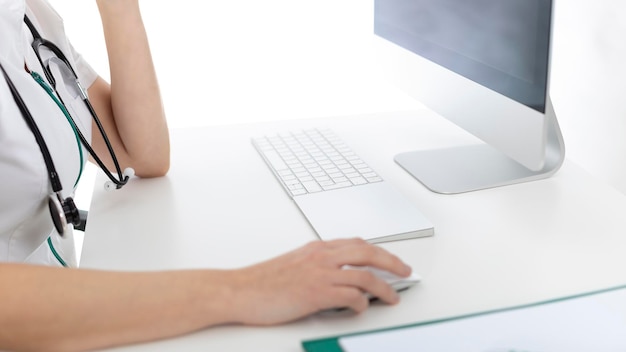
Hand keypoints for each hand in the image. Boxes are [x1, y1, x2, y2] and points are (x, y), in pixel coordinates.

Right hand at [227, 238, 411, 324]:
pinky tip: (360, 308)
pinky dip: (361, 303)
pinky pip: (351, 296)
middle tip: (405, 271)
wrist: (238, 290)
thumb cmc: (261, 281)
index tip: (389, 259)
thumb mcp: (293, 264)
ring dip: (384, 288)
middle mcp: (321, 256)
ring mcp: (320, 273)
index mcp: (316, 248)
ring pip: (365, 275)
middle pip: (368, 253)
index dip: (378, 251)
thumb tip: (336, 276)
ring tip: (392, 297)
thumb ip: (316, 264)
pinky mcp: (316, 293)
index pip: (356, 243)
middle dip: (392, 262)